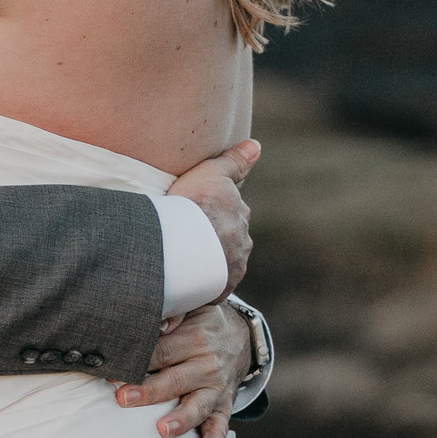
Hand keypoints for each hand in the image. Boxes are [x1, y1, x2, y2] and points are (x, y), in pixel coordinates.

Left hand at [112, 298, 251, 437]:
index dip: (136, 360)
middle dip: (149, 391)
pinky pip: (220, 428)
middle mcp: (207, 365)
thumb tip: (158, 320)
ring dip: (181, 419)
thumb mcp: (193, 307)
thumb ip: (174, 311)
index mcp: (195, 337)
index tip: (111, 368)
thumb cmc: (201, 322)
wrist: (240, 338)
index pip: (161, 350)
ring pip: (198, 406)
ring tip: (162, 430)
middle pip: (174, 380)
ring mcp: (217, 388)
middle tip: (124, 398)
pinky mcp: (224, 406)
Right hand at [166, 138, 258, 289]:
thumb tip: (256, 146)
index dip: (211, 216)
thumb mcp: (212, 173)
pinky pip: (207, 290)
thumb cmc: (193, 204)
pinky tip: (181, 284)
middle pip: (226, 244)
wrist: (181, 242)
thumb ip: (234, 161)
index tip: (193, 217)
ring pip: (218, 267)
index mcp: (240, 219)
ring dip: (205, 267)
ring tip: (179, 265)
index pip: (230, 217)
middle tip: (184, 240)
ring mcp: (230, 270)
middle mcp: (241, 245)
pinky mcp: (216, 292)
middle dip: (211, 243)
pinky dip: (198, 288)